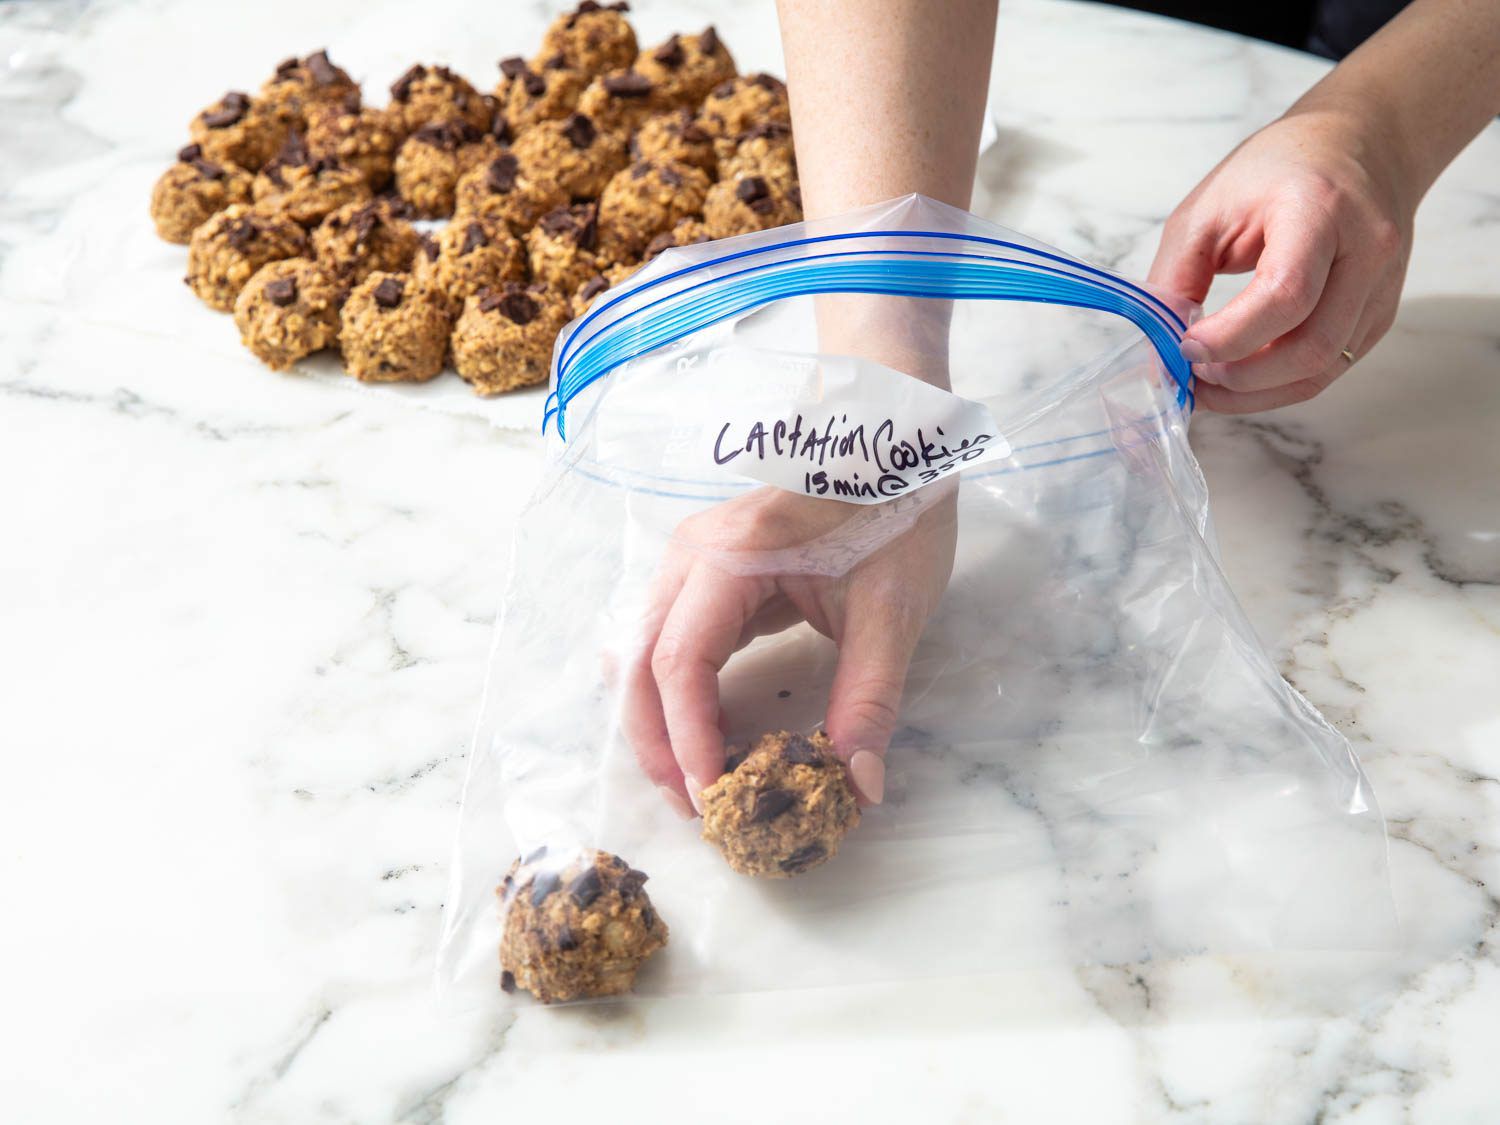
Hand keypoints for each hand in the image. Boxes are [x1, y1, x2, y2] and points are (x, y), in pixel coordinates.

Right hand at [620, 484, 956, 815]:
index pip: (680, 658)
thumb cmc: (898, 512)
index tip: (713, 794)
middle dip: (656, 742)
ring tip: (695, 779)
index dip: (688, 735)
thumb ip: (871, 698)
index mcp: (730, 553)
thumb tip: (859, 785)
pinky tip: (710, 734)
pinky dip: (678, 696)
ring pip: (644, 654)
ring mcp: (694, 562)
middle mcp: (692, 555)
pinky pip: (672, 643)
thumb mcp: (894, 610)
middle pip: (640, 661)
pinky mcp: (710, 577)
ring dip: (658, 721)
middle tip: (693, 809)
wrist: (900, 448)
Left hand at [1149, 106, 1416, 412]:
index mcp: (1321, 210)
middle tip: (1193, 376)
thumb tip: (1159, 349)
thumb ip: (1177, 276)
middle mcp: (1367, 251)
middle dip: (1241, 377)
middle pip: (1311, 347)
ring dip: (1257, 392)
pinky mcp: (1379, 313)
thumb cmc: (1278, 169)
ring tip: (1209, 383)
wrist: (1360, 143)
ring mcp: (1382, 287)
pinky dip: (1279, 384)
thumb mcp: (1208, 207)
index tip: (1185, 348)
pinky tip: (1241, 375)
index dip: (1231, 337)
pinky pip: (1329, 367)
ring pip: (1322, 369)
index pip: (1286, 294)